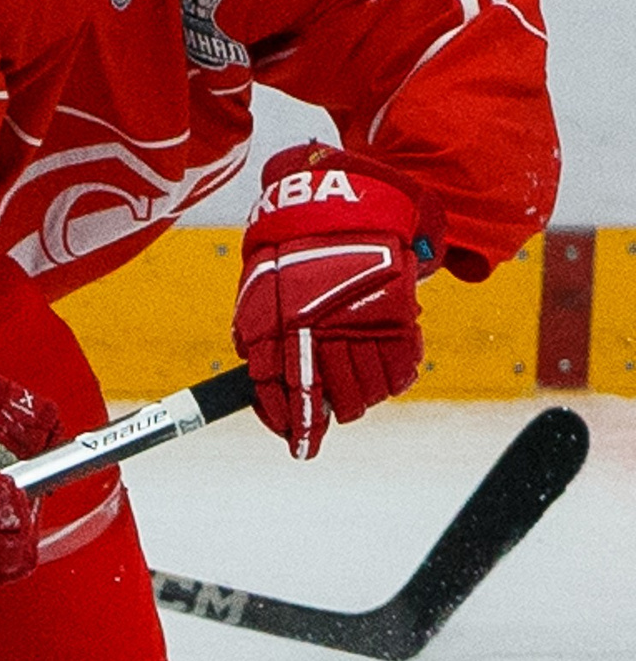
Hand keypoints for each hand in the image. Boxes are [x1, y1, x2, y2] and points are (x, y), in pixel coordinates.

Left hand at [233, 143, 445, 459]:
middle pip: (337, 401)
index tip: (301, 448)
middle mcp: (328, 332)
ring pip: (371, 393)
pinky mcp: (400, 318)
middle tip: (329, 411)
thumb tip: (259, 389)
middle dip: (331, 415)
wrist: (341, 211)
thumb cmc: (292, 256)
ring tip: (354, 392)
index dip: (299, 428)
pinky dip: (394, 380)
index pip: (292, 395)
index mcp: (286, 328)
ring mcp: (366, 326)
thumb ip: (257, 342)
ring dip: (361, 400)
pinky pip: (403, 371)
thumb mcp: (259, 295)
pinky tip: (381, 373)